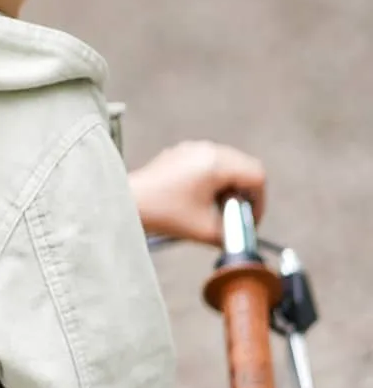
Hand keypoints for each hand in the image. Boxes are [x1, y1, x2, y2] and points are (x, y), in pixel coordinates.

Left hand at [128, 141, 265, 246]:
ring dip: (229, 186)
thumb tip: (243, 239)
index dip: (259, 201)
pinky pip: (208, 162)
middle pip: (244, 167)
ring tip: (214, 209)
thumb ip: (232, 234)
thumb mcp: (206, 230)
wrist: (128, 203)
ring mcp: (191, 148)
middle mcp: (206, 149)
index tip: (248, 219)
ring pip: (227, 164)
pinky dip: (212, 179)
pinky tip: (199, 200)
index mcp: (216, 163)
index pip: (257, 176)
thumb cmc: (163, 213)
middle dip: (244, 194)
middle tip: (234, 215)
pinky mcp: (179, 153)